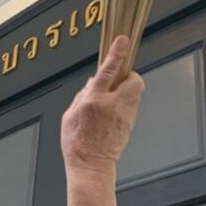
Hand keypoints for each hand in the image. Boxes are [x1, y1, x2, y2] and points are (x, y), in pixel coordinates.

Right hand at [61, 36, 144, 170]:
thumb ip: (82, 96)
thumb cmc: (76, 142)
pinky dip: (123, 104)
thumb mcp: (70, 115)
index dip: (116, 53)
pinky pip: (131, 106)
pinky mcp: (130, 123)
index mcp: (94, 100)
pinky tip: (111, 115)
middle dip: (129, 74)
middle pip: (133, 79)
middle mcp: (112, 105)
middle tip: (119, 79)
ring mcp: (124, 114)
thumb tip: (92, 83)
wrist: (90, 165)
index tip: (123, 40)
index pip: (108, 70)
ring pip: (135, 92)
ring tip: (111, 100)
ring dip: (126, 90)